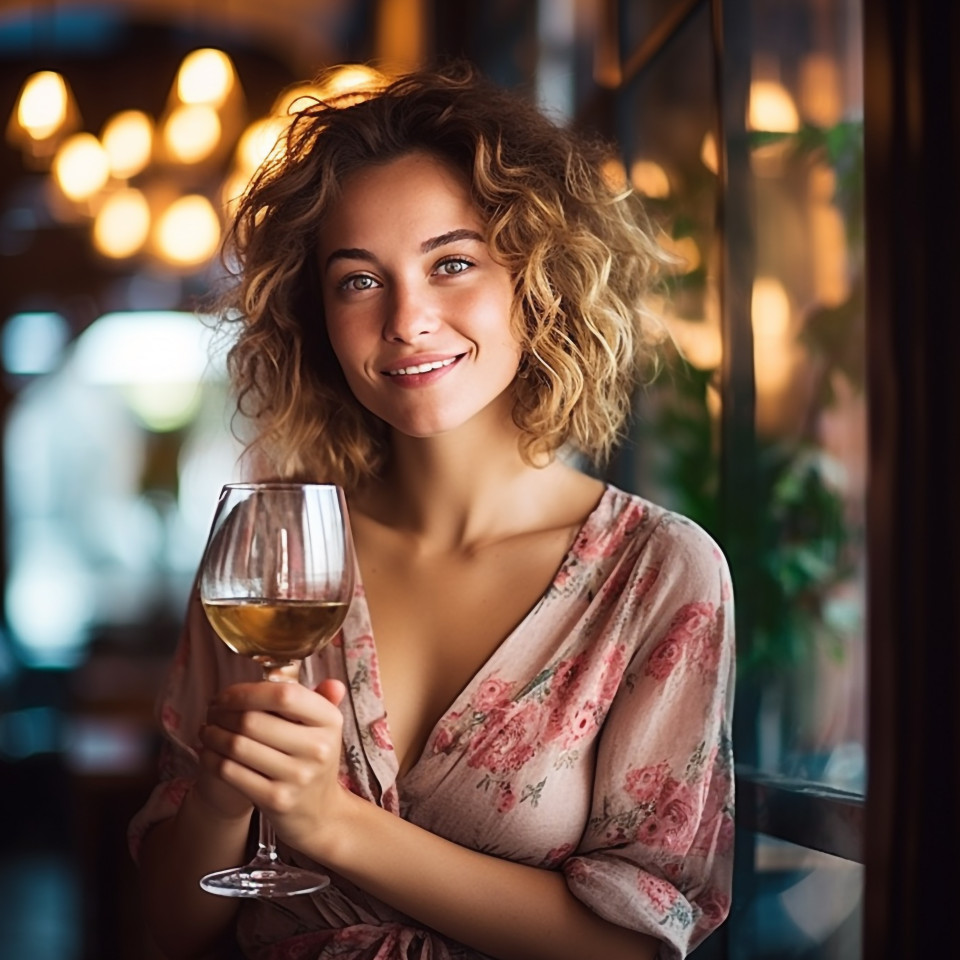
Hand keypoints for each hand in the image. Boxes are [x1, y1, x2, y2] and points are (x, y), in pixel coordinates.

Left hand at [199, 678, 347, 851]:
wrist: (320, 814)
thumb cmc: (314, 760)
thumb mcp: (324, 728)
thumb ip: (320, 699)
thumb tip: (333, 683)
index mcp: (330, 720)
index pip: (284, 694)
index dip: (247, 691)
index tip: (227, 694)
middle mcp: (318, 748)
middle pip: (252, 720)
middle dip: (222, 713)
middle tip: (211, 712)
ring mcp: (297, 776)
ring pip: (237, 745)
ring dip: (212, 734)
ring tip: (207, 729)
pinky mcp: (276, 800)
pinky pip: (230, 772)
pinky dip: (211, 758)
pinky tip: (208, 752)